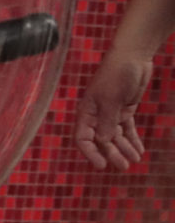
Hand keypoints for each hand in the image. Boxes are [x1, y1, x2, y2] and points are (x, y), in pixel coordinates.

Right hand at [76, 50, 153, 167]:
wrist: (133, 56)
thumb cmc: (117, 74)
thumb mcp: (112, 99)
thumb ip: (107, 121)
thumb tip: (103, 142)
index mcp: (87, 112)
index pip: (83, 138)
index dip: (91, 153)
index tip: (102, 165)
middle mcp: (96, 115)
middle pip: (101, 140)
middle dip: (112, 153)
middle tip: (124, 166)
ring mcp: (111, 112)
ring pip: (116, 136)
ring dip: (125, 148)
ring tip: (135, 160)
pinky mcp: (124, 109)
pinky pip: (127, 128)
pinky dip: (132, 139)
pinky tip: (139, 149)